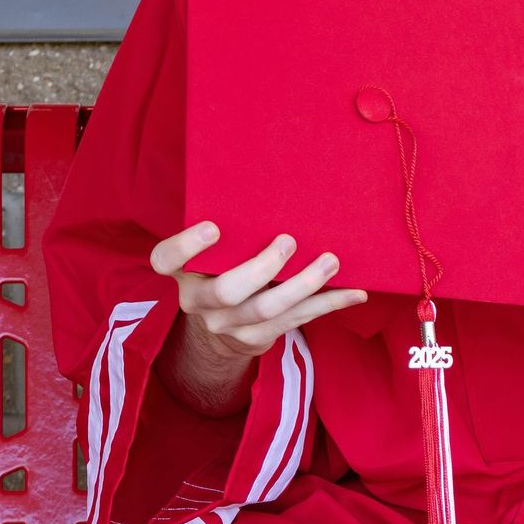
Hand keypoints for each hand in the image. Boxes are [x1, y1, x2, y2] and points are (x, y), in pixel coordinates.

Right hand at [149, 221, 367, 360]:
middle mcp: (199, 302)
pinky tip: (356, 293)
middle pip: (227, 290)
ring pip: (267, 309)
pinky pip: (296, 321)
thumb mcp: (213, 252)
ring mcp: (227, 326)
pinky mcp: (256, 340)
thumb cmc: (224, 268)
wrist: (219, 330)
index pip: (167, 259)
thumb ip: (230, 233)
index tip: (213, 226)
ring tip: (331, 262)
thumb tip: (276, 183)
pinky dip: (328, 304)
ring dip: (304, 285)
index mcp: (183, 272)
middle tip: (289, 241)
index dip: (186, 246)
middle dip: (262, 267)